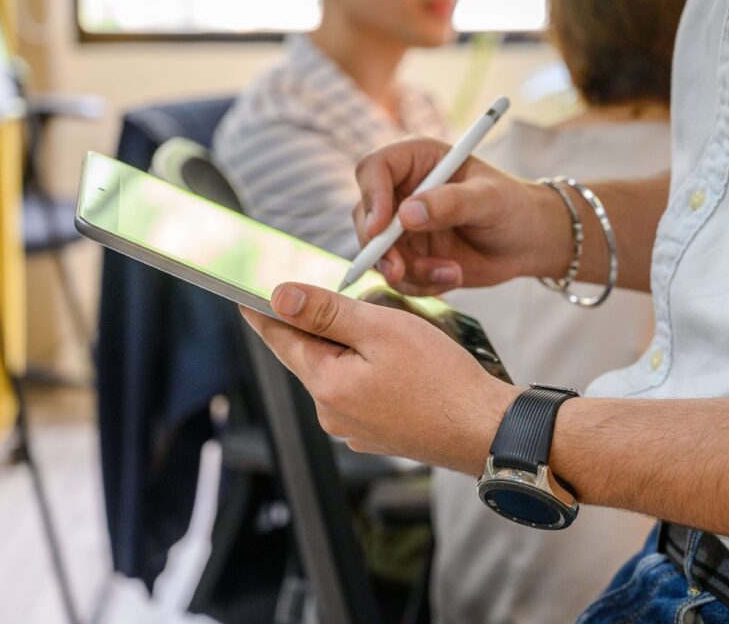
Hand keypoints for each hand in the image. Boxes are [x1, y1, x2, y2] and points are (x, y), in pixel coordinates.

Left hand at [240, 282, 519, 473]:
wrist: (484, 430)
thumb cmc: (441, 379)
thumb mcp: (381, 330)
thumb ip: (327, 312)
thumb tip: (279, 298)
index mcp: (326, 384)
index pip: (281, 340)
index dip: (263, 313)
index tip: (244, 294)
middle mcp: (332, 413)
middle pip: (311, 356)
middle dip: (323, 326)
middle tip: (344, 300)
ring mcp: (354, 428)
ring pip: (340, 373)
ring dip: (352, 349)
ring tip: (389, 333)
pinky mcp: (378, 434)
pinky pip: (362, 393)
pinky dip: (371, 372)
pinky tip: (401, 364)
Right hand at [353, 137, 571, 295]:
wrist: (528, 242)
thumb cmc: (513, 207)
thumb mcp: (489, 200)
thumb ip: (451, 203)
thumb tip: (407, 215)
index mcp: (417, 160)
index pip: (374, 169)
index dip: (371, 197)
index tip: (381, 229)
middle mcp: (402, 191)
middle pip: (365, 216)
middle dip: (379, 248)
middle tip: (398, 271)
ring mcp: (403, 227)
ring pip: (379, 253)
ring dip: (409, 271)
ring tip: (450, 272)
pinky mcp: (411, 256)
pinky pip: (400, 276)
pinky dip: (422, 283)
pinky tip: (453, 276)